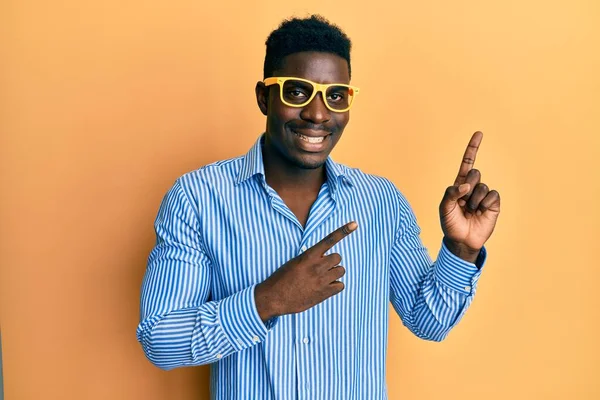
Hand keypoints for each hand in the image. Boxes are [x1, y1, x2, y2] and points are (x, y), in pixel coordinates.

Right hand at [255, 221, 357, 321]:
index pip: (329, 240)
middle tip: (321, 268)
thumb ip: (310, 259)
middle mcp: (317, 266)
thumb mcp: (294, 262)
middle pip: (337, 257)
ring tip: (322, 278)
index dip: (343, 231)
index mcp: (308, 256)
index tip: (354, 224)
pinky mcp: (324, 293)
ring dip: (334, 273)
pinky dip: (335, 286)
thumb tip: (322, 258)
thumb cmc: (282, 278)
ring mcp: (322, 280)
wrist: (274, 298)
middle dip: (331, 261)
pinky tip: (325, 287)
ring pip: (341, 270)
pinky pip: (341, 285)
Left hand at [439, 132, 500, 260]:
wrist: (462, 241)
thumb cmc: (450, 224)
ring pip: (482, 186)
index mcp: (459, 185)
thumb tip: (466, 185)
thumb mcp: (444, 208)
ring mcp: (484, 195)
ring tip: (470, 211)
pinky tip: (480, 212)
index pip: (467, 163)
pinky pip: (492, 195)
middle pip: (475, 173)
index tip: (479, 133)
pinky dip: (485, 203)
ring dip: (474, 200)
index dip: (473, 148)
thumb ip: (451, 193)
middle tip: (464, 201)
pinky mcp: (493, 203)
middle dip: (468, 186)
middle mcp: (473, 187)